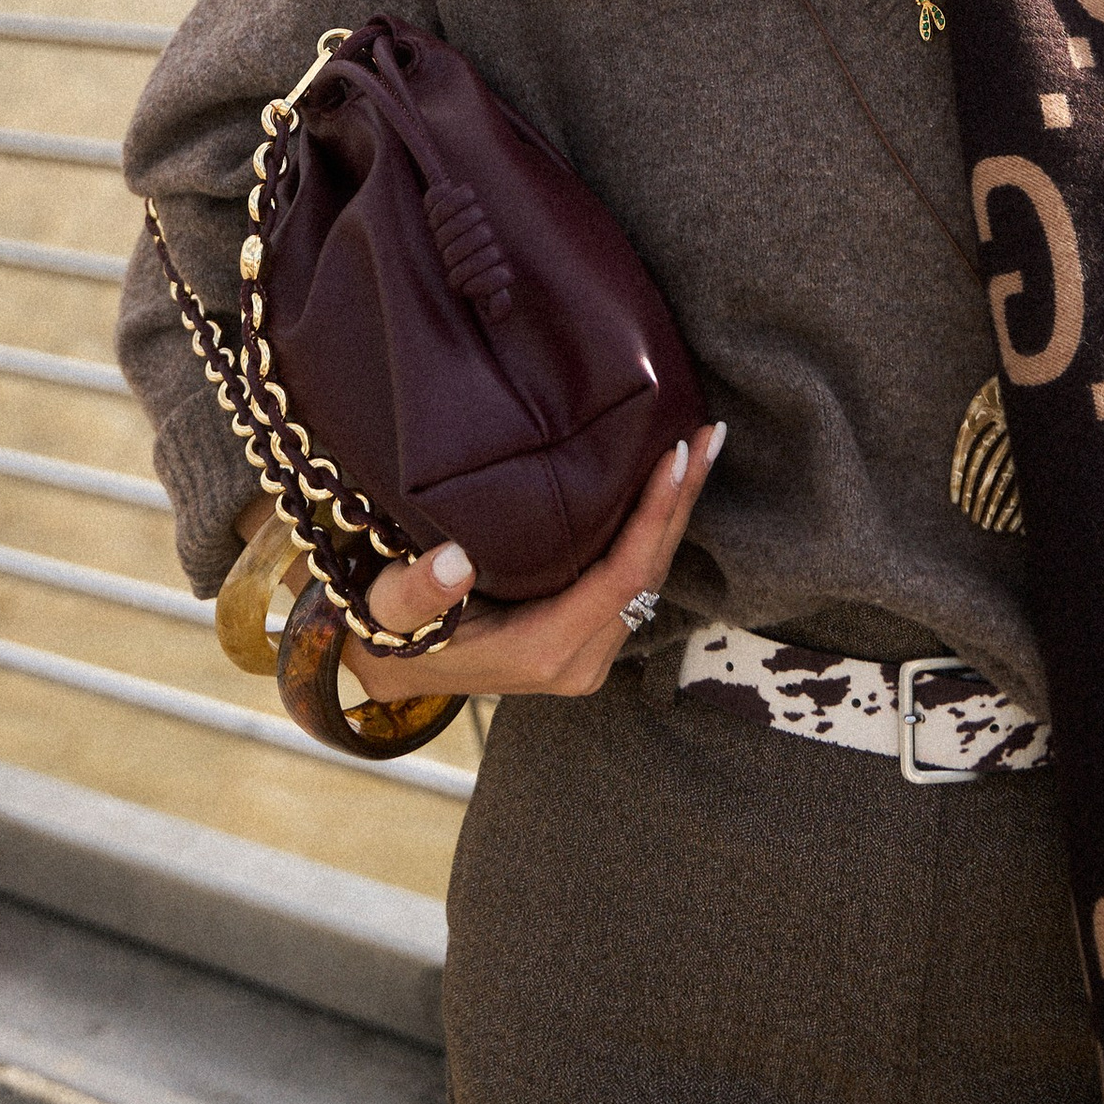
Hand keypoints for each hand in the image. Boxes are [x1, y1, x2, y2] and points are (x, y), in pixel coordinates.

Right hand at [341, 423, 725, 706]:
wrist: (396, 668)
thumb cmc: (395, 629)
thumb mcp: (392, 609)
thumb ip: (419, 592)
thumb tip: (454, 561)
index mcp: (543, 652)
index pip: (620, 578)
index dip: (652, 518)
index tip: (674, 457)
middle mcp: (580, 662)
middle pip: (650, 574)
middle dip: (683, 504)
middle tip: (711, 435)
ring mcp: (590, 656)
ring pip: (651, 578)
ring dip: (678, 514)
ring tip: (706, 448)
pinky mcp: (591, 640)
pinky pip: (637, 581)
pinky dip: (657, 531)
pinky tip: (672, 487)